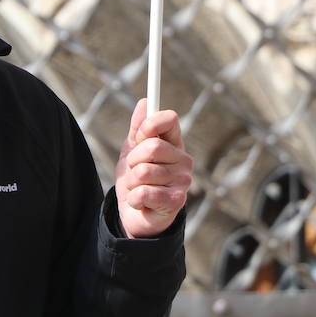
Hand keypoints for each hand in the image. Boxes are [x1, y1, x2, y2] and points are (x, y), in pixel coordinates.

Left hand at [114, 99, 193, 238]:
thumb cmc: (136, 179)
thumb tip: (145, 102)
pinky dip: (133, 198)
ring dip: (131, 182)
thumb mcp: (132, 150)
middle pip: (151, 146)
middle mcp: (184, 160)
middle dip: (133, 160)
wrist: (135, 214)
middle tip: (134, 170)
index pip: (169, 119)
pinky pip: (143, 192)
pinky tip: (140, 202)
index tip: (138, 138)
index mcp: (175, 143)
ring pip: (143, 172)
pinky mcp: (176, 201)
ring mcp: (183, 181)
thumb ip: (138, 128)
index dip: (148, 126)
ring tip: (138, 188)